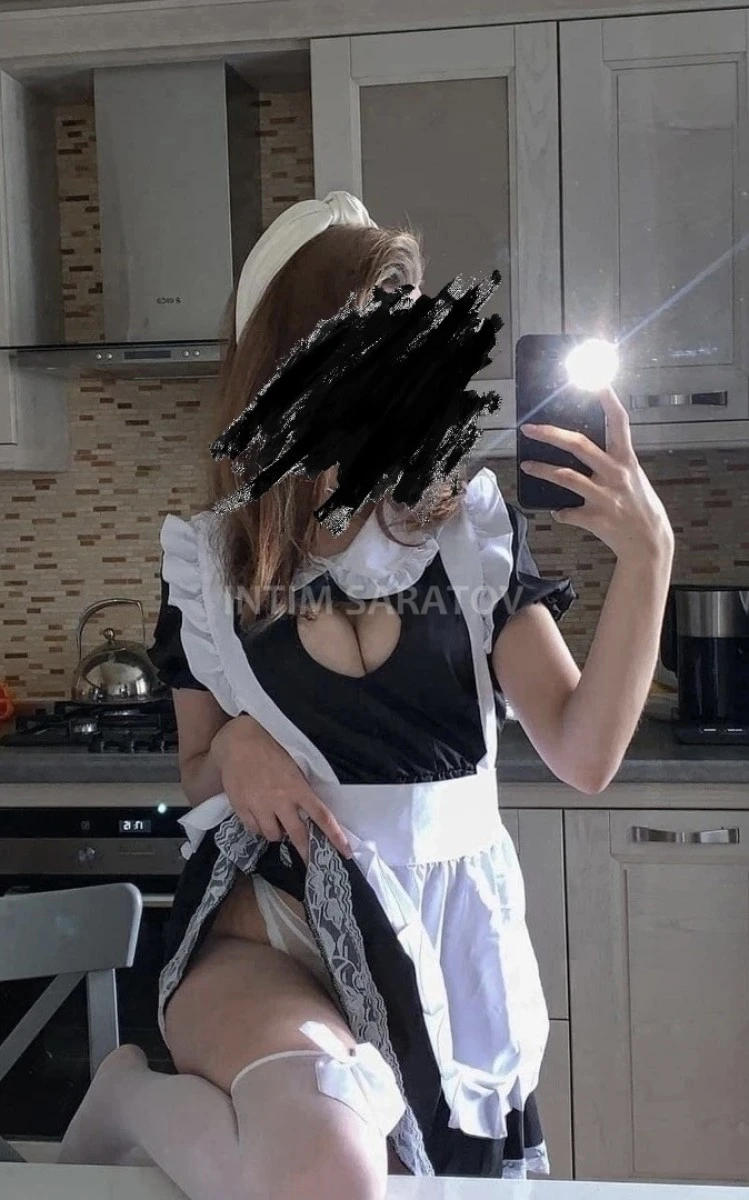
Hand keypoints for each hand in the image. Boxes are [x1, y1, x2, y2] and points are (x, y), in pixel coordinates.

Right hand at [210, 714, 351, 862]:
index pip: (322, 816)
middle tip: (309, 861)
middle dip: (305, 851)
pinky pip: (253, 829)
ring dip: (277, 834)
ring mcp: (260, 806)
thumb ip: (300, 790)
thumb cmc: (270, 750)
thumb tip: (309, 811)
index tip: (345, 852)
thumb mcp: (293, 767)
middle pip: (297, 834)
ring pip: (273, 835)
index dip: (335, 836)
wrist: (239, 742)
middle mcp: (281, 801)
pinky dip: (258, 827)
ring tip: (276, 824)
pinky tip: (259, 818)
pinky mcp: (242, 808)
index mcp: (298, 788)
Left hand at [519, 386, 673, 562]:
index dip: (607, 399)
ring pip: (566, 477)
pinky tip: (558, 512)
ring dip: (542, 470)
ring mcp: (605, 496)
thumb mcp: (633, 478)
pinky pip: (569, 513)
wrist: (650, 544)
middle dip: (551, 434)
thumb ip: (611, 464)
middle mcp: (616, 474)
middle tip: (529, 429)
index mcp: (626, 460)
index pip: (619, 422)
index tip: (595, 379)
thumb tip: (583, 453)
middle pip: (579, 445)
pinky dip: (561, 512)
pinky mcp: (596, 518)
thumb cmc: (640, 507)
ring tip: (526, 465)